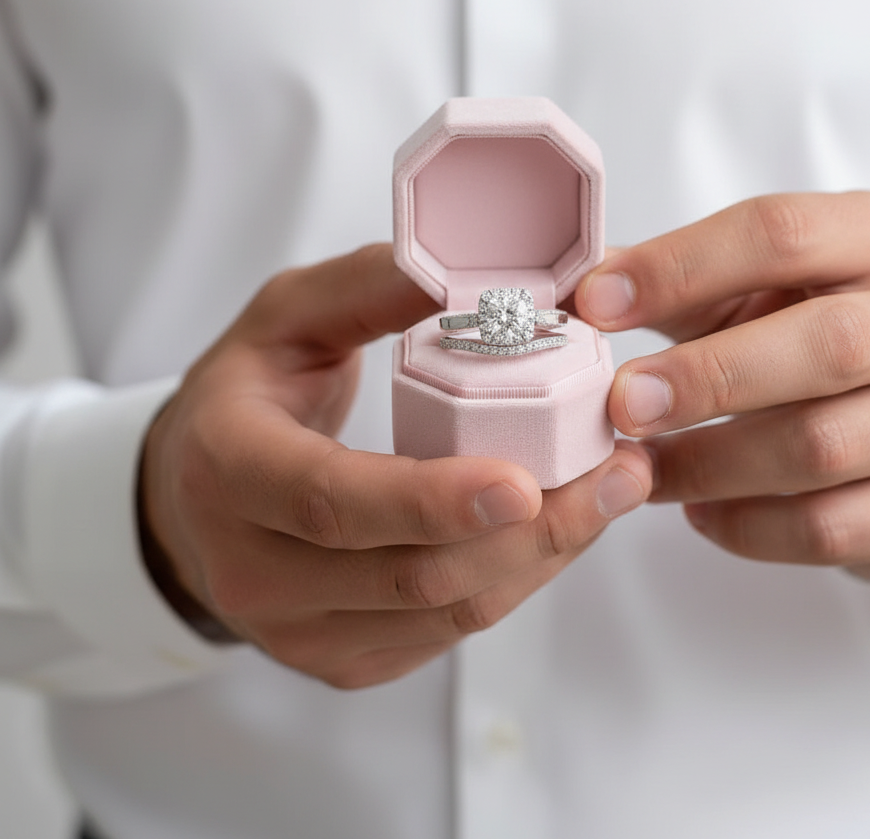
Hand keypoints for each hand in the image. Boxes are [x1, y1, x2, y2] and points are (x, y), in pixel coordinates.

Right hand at [140, 244, 651, 687]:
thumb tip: (471, 269)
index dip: (430, 499)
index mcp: (229, 469)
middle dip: (533, 530)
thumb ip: (371, 288)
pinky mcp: (341, 659)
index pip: (332, 500)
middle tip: (617, 470)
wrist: (191, 497)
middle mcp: (252, 570)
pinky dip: (516, 581)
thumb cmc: (245, 395)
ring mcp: (298, 631)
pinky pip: (447, 634)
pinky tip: (556, 528)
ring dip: (543, 556)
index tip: (525, 481)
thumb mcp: (288, 316)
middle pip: (412, 574)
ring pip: (445, 612)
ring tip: (610, 492)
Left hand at [574, 193, 869, 581]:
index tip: (595, 303)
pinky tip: (698, 512)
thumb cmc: (812, 336)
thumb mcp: (756, 289)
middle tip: (620, 403)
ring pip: (822, 447)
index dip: (678, 266)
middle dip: (706, 376)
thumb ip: (677, 282)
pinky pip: (829, 528)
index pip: (780, 233)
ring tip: (641, 468)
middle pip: (825, 343)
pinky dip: (746, 526)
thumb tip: (573, 292)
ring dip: (709, 463)